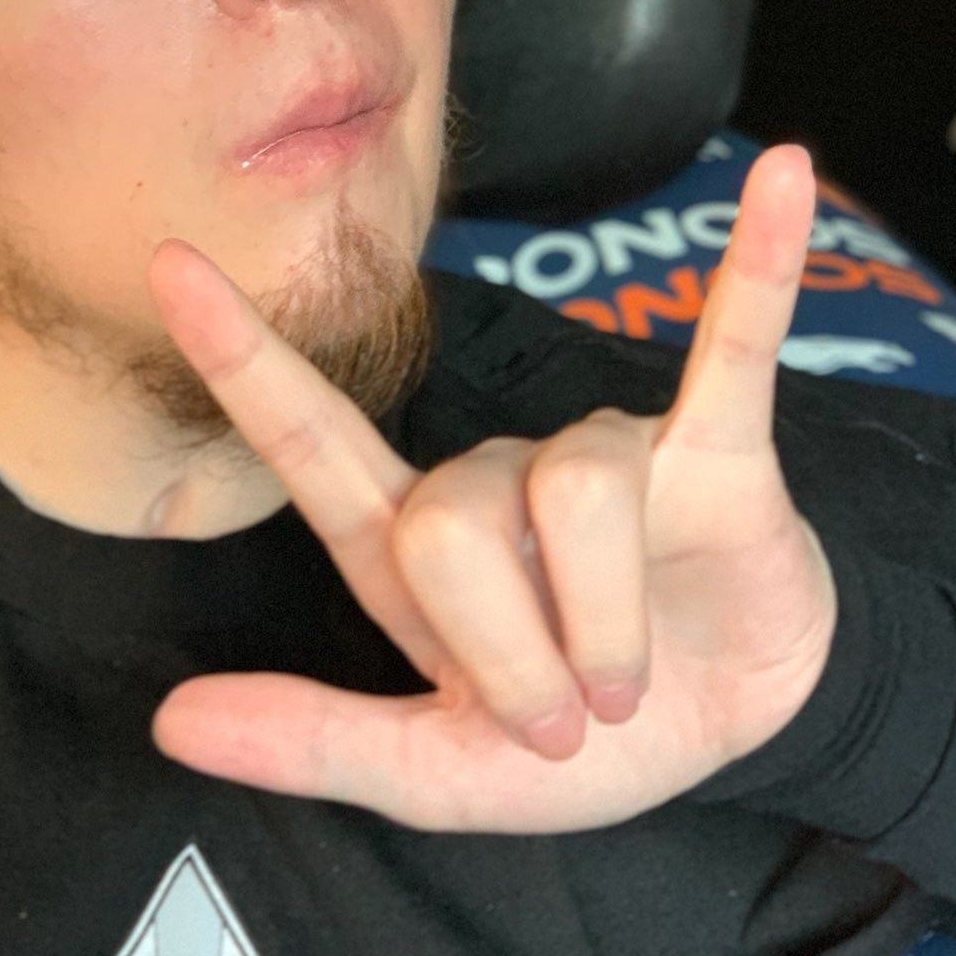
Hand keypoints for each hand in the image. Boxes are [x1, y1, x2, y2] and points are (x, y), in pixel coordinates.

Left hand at [145, 144, 837, 833]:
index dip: (242, 358)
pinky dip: (761, 267)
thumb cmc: (578, 741)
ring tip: (629, 689)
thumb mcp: (438, 773)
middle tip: (560, 723)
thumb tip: (169, 723)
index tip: (169, 262)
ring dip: (604, 630)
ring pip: (574, 494)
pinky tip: (786, 182)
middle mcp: (494, 479)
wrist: (731, 738)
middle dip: (505, 653)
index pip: (311, 437)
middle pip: (449, 519)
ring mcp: (604, 453)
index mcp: (410, 547)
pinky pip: (733, 345)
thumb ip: (315, 744)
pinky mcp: (715, 447)